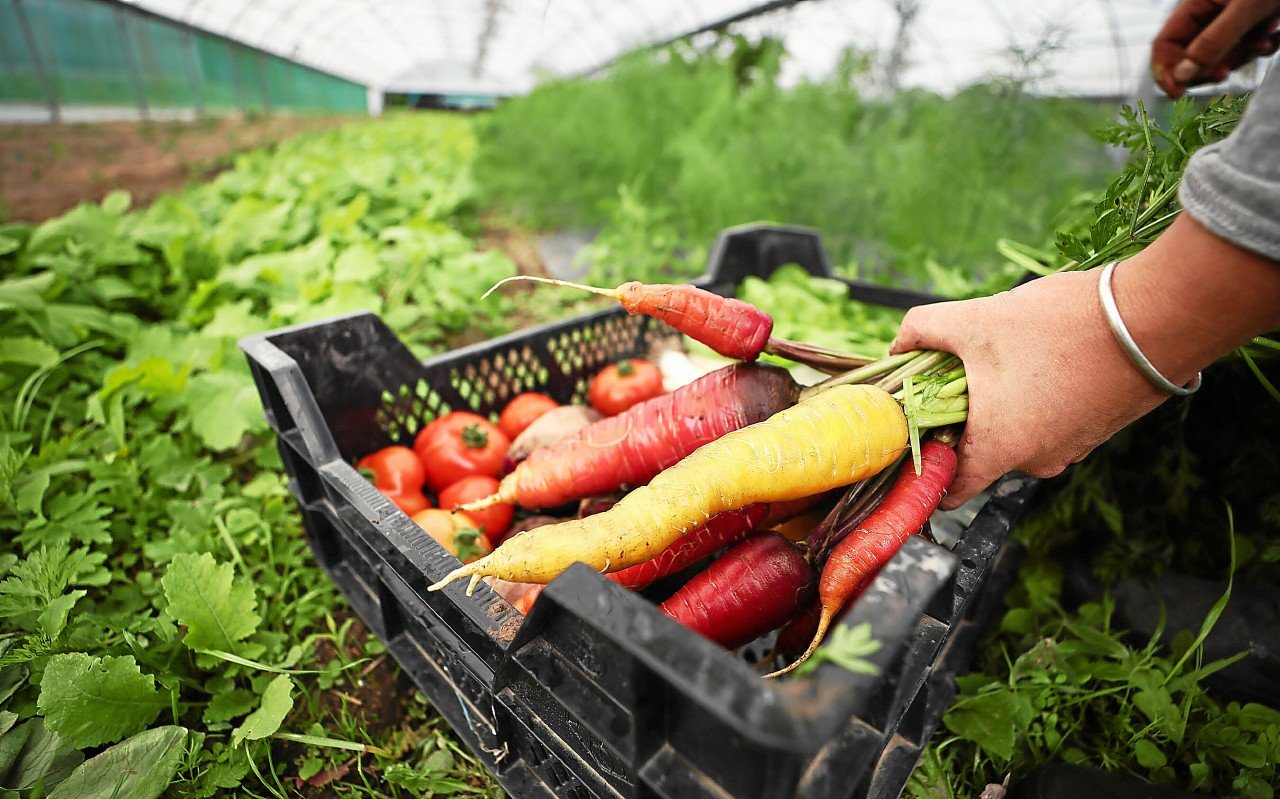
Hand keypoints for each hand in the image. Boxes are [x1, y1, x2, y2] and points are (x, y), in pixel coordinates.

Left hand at [890, 271, 1167, 508]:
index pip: (949, 490)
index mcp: (1000, 451)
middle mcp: (1037, 462)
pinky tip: (1038, 355)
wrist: (1160, 317)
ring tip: (997, 354)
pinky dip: (1033, 395)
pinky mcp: (1098, 426)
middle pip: (979, 452)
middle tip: (949, 372)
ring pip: (1015, 431)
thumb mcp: (975, 319)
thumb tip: (896, 346)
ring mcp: (1073, 447)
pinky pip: (1048, 419)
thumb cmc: (1061, 325)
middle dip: (959, 416)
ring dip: (998, 401)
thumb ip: (922, 330)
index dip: (922, 467)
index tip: (909, 434)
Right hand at [1152, 0, 1279, 98]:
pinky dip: (1260, 49)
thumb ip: (1212, 42)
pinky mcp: (1250, 25)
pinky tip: (1275, 36)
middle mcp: (1207, 15)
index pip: (1164, 45)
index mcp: (1194, 5)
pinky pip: (1245, 50)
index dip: (1166, 71)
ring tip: (1266, 40)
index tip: (1178, 94)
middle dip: (1210, 68)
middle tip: (1228, 72)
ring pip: (1220, 57)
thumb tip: (1181, 76)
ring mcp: (1229, 21)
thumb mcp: (1245, 9)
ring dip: (1243, 57)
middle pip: (1189, 57)